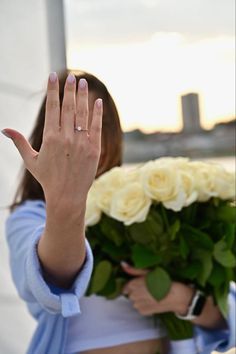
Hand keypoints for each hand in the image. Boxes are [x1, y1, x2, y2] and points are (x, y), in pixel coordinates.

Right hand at [2, 73, 102, 213]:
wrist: (67, 196)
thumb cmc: (47, 178)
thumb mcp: (31, 160)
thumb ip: (19, 142)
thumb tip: (4, 129)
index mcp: (50, 138)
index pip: (51, 108)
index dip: (52, 90)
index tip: (53, 76)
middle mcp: (66, 137)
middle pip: (68, 107)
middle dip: (69, 89)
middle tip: (72, 76)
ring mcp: (82, 143)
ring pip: (82, 114)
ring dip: (83, 97)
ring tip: (83, 83)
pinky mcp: (94, 149)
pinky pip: (96, 127)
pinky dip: (97, 114)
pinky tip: (98, 102)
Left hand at [121, 262, 193, 315]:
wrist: (177, 296)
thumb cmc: (164, 282)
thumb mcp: (149, 272)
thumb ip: (134, 269)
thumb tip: (122, 263)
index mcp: (133, 284)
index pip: (126, 286)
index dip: (133, 284)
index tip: (142, 283)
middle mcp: (133, 296)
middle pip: (130, 293)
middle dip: (136, 291)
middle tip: (149, 288)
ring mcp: (138, 305)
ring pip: (135, 301)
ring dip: (140, 298)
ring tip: (152, 294)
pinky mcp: (143, 312)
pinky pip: (140, 308)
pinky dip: (145, 305)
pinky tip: (154, 301)